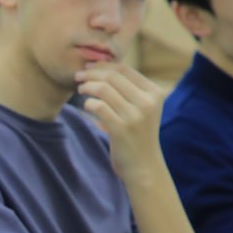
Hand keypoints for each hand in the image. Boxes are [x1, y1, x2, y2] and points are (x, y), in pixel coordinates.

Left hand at [76, 62, 168, 184]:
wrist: (144, 167)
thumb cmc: (138, 136)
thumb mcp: (142, 109)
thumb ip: (130, 90)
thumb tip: (102, 68)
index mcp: (154, 93)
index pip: (124, 69)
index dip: (103, 65)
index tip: (89, 67)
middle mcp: (147, 102)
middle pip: (112, 76)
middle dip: (91, 73)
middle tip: (78, 76)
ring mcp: (135, 116)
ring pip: (103, 89)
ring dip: (87, 86)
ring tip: (80, 89)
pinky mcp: (121, 129)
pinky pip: (98, 106)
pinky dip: (88, 103)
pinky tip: (86, 106)